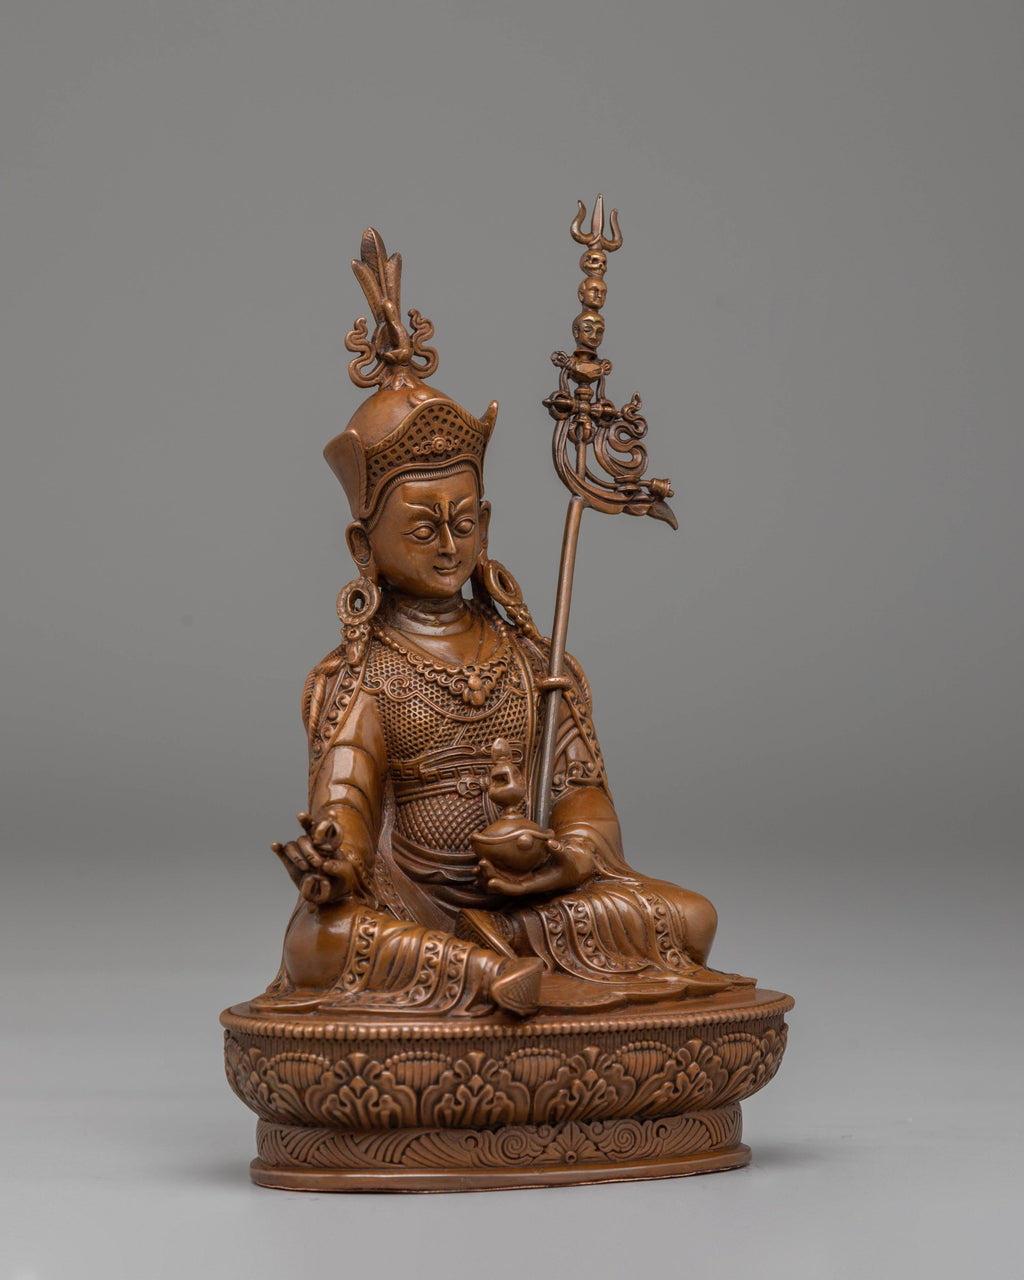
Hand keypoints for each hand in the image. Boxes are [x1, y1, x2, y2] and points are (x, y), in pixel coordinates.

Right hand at [271, 811, 357, 903]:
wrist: (331, 894)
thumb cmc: (341, 880)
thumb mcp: (346, 874)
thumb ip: (339, 868)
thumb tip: (325, 864)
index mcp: (327, 842)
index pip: (323, 826)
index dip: (322, 819)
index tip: (316, 815)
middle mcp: (313, 844)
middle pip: (304, 838)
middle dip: (309, 850)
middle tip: (318, 864)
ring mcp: (301, 854)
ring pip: (293, 845)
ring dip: (297, 856)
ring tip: (307, 868)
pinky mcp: (291, 865)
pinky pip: (283, 853)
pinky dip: (278, 849)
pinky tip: (275, 845)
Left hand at [477, 833, 595, 898]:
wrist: (570, 870)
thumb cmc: (569, 866)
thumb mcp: (567, 859)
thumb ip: (560, 851)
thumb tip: (551, 842)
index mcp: (535, 884)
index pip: (516, 889)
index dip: (503, 887)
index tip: (490, 882)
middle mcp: (526, 884)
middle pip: (504, 884)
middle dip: (491, 875)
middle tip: (481, 862)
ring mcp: (522, 879)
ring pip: (502, 879)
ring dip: (489, 873)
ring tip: (479, 862)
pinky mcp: (521, 873)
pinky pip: (504, 873)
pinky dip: (494, 869)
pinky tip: (484, 859)